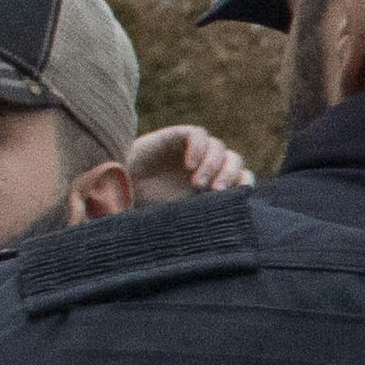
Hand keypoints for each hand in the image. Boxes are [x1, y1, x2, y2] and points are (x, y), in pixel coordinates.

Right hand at [125, 125, 250, 205]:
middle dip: (229, 176)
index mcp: (215, 182)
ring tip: (196, 184)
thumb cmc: (149, 205)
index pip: (243, 178)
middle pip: (235, 161)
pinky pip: (198, 134)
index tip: (238, 202)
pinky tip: (188, 165)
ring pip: (219, 148)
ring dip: (212, 165)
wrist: (119, 187)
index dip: (244, 185)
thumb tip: (227, 230)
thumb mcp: (181, 214)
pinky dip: (198, 148)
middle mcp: (208, 164)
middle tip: (215, 192)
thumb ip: (203, 214)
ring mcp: (195, 149)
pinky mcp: (179, 136)